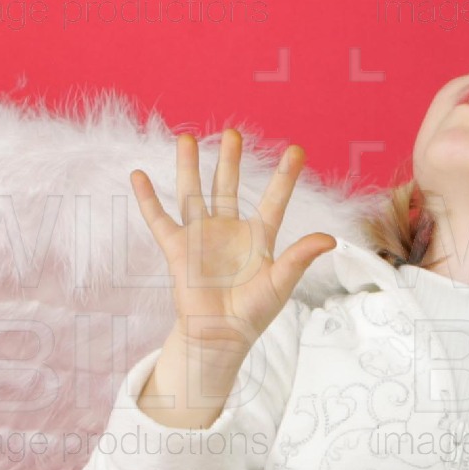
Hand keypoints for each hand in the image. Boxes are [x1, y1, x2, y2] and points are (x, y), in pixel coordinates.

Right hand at [131, 129, 335, 426]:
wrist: (220, 336)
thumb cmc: (254, 313)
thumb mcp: (281, 283)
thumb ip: (300, 258)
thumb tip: (330, 238)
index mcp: (258, 238)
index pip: (274, 200)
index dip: (285, 177)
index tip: (296, 150)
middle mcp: (228, 231)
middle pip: (228, 186)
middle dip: (230, 160)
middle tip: (233, 133)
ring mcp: (201, 237)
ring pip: (193, 193)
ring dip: (189, 166)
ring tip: (186, 137)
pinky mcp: (177, 249)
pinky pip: (159, 219)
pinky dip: (147, 199)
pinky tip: (139, 175)